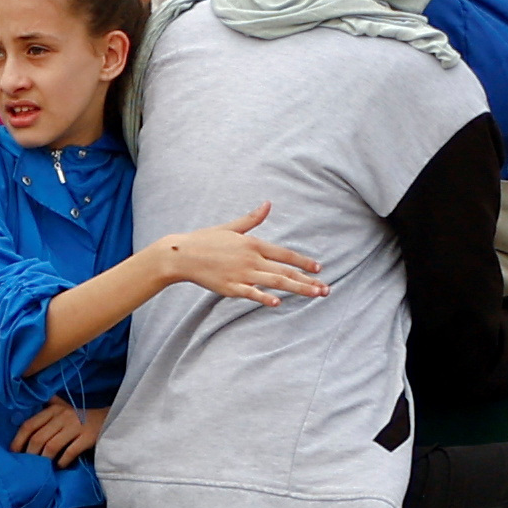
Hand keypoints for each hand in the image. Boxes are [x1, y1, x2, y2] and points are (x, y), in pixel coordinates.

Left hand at [7, 399, 104, 464]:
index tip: (13, 452)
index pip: (29, 424)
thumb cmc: (80, 416)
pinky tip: (60, 466)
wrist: (108, 419)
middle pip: (38, 438)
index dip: (19, 440)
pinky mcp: (87, 437)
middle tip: (28, 464)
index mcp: (53, 409)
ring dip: (44, 459)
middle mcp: (62, 416)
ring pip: (51, 446)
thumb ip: (47, 406)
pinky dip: (62, 461)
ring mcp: (75, 426)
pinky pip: (70, 452)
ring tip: (43, 467)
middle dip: (30, 454)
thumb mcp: (63, 407)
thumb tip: (25, 405)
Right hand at [152, 203, 326, 307]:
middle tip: (326, 289)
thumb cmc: (206, 240)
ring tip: (314, 294)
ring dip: (297, 289)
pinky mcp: (230, 288)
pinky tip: (278, 303)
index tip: (318, 268)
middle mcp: (251, 259)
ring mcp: (241, 274)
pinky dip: (265, 298)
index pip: (285, 254)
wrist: (181, 255)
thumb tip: (268, 204)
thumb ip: (252, 219)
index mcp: (253, 244)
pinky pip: (251, 293)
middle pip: (285, 271)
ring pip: (275, 283)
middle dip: (308, 280)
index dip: (303, 262)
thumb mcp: (231, 228)